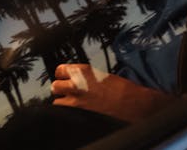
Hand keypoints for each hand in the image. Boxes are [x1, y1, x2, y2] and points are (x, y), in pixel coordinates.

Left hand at [51, 64, 171, 120]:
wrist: (131, 103)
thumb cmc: (121, 88)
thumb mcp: (100, 74)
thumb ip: (84, 75)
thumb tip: (74, 78)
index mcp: (82, 71)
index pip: (59, 70)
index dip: (62, 74)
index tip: (65, 76)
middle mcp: (76, 85)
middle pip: (55, 86)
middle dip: (60, 88)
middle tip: (68, 90)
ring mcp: (76, 102)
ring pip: (57, 102)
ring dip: (63, 102)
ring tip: (73, 102)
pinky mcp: (78, 115)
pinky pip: (65, 114)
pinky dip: (68, 113)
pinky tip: (77, 111)